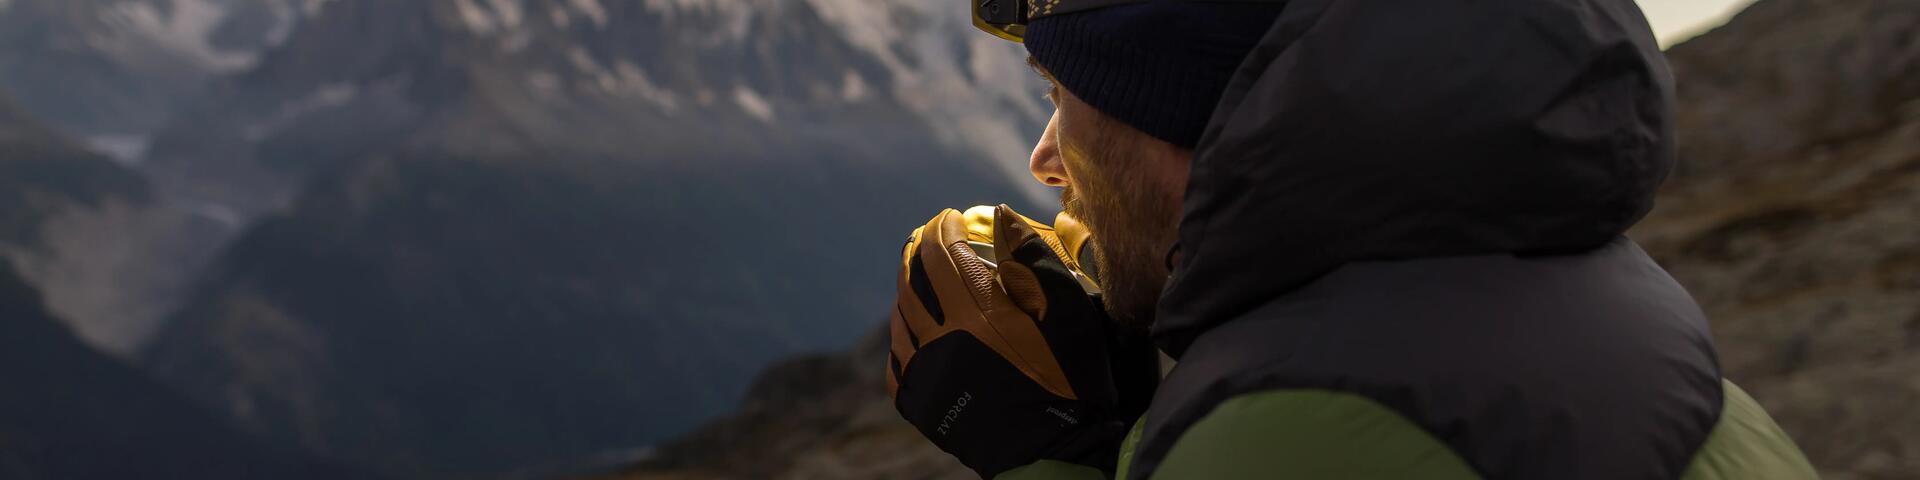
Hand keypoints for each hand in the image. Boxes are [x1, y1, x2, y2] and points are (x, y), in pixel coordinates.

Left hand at [886, 205, 1158, 477]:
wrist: (1056, 453)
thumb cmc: (1072, 379)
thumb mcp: (1069, 311)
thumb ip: (1034, 258)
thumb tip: (1000, 215)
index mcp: (978, 311)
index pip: (942, 251)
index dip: (943, 226)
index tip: (952, 216)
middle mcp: (941, 339)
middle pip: (912, 279)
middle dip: (918, 250)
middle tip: (927, 238)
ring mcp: (925, 374)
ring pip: (900, 317)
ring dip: (907, 289)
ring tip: (919, 278)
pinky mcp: (920, 404)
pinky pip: (898, 360)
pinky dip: (903, 336)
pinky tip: (913, 330)